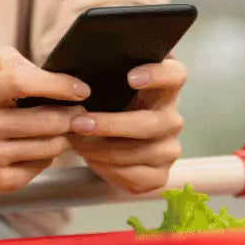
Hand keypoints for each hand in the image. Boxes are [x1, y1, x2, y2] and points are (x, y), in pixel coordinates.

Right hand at [0, 47, 89, 193]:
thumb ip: (13, 62)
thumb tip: (52, 75)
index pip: (25, 83)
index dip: (60, 86)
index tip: (82, 90)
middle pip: (48, 121)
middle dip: (73, 116)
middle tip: (81, 113)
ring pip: (50, 146)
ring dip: (63, 137)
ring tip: (61, 129)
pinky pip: (41, 166)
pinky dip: (46, 156)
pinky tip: (37, 148)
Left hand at [68, 59, 185, 194]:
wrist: (101, 141)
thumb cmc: (101, 104)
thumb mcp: (99, 85)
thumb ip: (94, 72)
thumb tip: (68, 68)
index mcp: (163, 87)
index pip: (175, 75)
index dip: (158, 75)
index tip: (130, 77)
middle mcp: (171, 117)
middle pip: (153, 123)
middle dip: (113, 125)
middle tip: (80, 123)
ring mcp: (169, 148)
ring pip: (141, 152)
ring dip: (103, 150)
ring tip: (77, 143)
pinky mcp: (160, 174)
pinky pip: (138, 176)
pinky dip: (110, 170)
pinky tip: (93, 160)